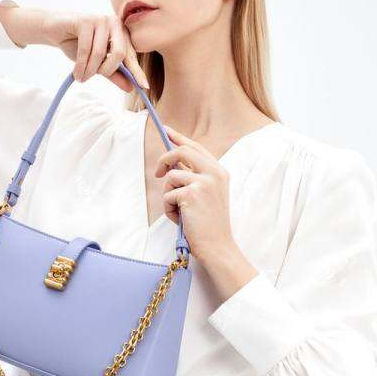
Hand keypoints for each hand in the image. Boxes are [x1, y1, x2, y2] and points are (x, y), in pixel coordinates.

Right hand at [41, 10, 148, 92]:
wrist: (55, 31)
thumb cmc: (77, 45)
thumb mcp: (97, 63)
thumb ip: (114, 74)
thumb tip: (130, 88)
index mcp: (121, 33)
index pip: (131, 55)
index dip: (136, 72)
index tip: (144, 87)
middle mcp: (114, 23)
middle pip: (120, 53)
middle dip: (107, 70)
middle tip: (97, 76)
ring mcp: (100, 20)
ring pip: (100, 54)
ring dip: (89, 70)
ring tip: (82, 77)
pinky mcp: (85, 20)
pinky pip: (85, 49)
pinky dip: (80, 65)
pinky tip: (76, 73)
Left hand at [154, 124, 234, 261]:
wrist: (217, 246)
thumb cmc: (209, 224)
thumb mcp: (207, 195)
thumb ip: (194, 177)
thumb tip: (172, 163)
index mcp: (219, 171)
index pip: (196, 147)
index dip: (179, 137)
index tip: (166, 130)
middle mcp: (214, 172)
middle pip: (181, 151)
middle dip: (164, 159)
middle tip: (157, 173)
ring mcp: (204, 182)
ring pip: (171, 177)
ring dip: (169, 196)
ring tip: (181, 212)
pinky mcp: (191, 194)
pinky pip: (167, 195)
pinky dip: (169, 209)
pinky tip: (182, 220)